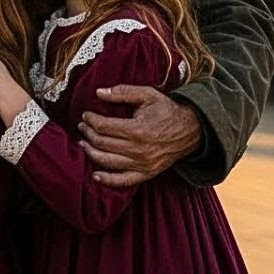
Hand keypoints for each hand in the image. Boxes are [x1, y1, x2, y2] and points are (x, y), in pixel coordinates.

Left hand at [78, 85, 200, 186]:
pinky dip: (108, 179)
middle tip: (82, 126)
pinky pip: (124, 181)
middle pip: (102, 143)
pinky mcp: (147, 173)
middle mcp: (139, 150)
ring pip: (107, 161)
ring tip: (83, 143)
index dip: (90, 120)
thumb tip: (99, 92)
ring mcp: (143, 164)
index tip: (85, 115)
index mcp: (138, 130)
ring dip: (91, 152)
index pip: (103, 127)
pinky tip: (95, 175)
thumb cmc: (167, 111)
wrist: (191, 130)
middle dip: (88, 134)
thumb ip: (123, 92)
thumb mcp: (147, 95)